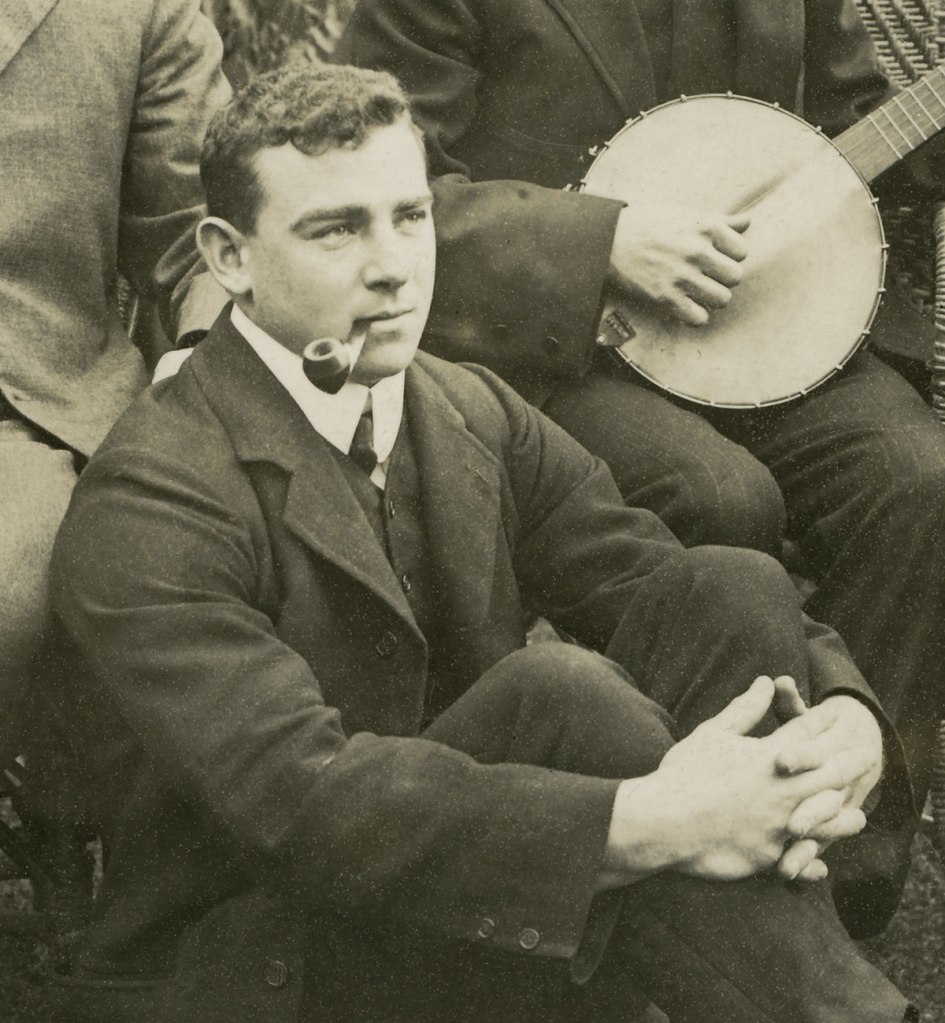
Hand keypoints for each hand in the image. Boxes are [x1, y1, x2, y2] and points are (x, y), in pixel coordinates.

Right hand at [603, 677, 876, 885]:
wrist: (666, 821)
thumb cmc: (685, 772)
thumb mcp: (715, 733)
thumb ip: (745, 709)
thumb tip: (767, 682)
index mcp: (770, 756)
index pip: (806, 733)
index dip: (824, 722)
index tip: (838, 715)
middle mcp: (783, 789)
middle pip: (831, 774)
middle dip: (851, 764)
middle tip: (869, 758)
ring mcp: (779, 824)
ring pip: (826, 820)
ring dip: (844, 819)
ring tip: (858, 818)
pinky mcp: (769, 854)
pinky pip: (799, 859)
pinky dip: (813, 862)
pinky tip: (821, 867)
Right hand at [608, 202, 749, 325]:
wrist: (609, 240)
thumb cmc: (649, 224)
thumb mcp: (686, 214)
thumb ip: (720, 220)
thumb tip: (748, 221)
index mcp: (705, 227)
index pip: (742, 251)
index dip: (730, 257)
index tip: (716, 257)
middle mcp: (697, 251)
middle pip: (735, 277)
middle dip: (722, 278)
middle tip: (707, 277)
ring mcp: (682, 276)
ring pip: (722, 299)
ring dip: (712, 298)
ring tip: (698, 292)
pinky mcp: (666, 298)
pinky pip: (699, 318)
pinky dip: (696, 315)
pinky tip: (686, 305)